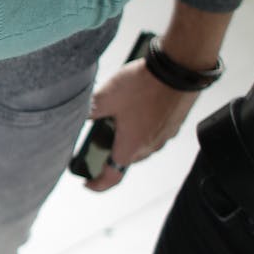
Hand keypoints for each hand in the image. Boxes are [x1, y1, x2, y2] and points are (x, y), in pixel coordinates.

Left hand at [81, 58, 194, 191]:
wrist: (180, 69)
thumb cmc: (144, 84)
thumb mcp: (105, 97)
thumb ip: (87, 111)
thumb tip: (74, 118)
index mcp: (132, 146)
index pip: (113, 177)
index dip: (97, 184)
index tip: (87, 183)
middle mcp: (151, 146)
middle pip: (125, 159)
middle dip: (109, 154)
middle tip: (96, 142)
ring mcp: (165, 135)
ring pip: (141, 145)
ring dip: (127, 139)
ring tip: (115, 120)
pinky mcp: (175, 123)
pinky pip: (154, 132)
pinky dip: (142, 127)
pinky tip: (135, 108)